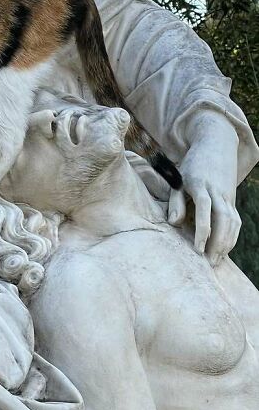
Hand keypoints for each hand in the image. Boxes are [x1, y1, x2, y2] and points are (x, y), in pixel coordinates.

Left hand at [168, 114, 239, 264]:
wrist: (215, 146)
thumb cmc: (191, 165)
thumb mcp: (178, 179)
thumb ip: (176, 201)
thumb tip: (174, 223)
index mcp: (200, 184)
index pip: (204, 210)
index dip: (202, 230)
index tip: (197, 249)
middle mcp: (217, 191)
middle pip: (223, 220)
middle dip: (218, 243)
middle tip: (208, 262)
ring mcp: (228, 196)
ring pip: (232, 223)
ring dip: (226, 243)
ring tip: (216, 261)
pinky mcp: (232, 200)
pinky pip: (236, 222)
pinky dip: (232, 237)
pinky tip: (224, 250)